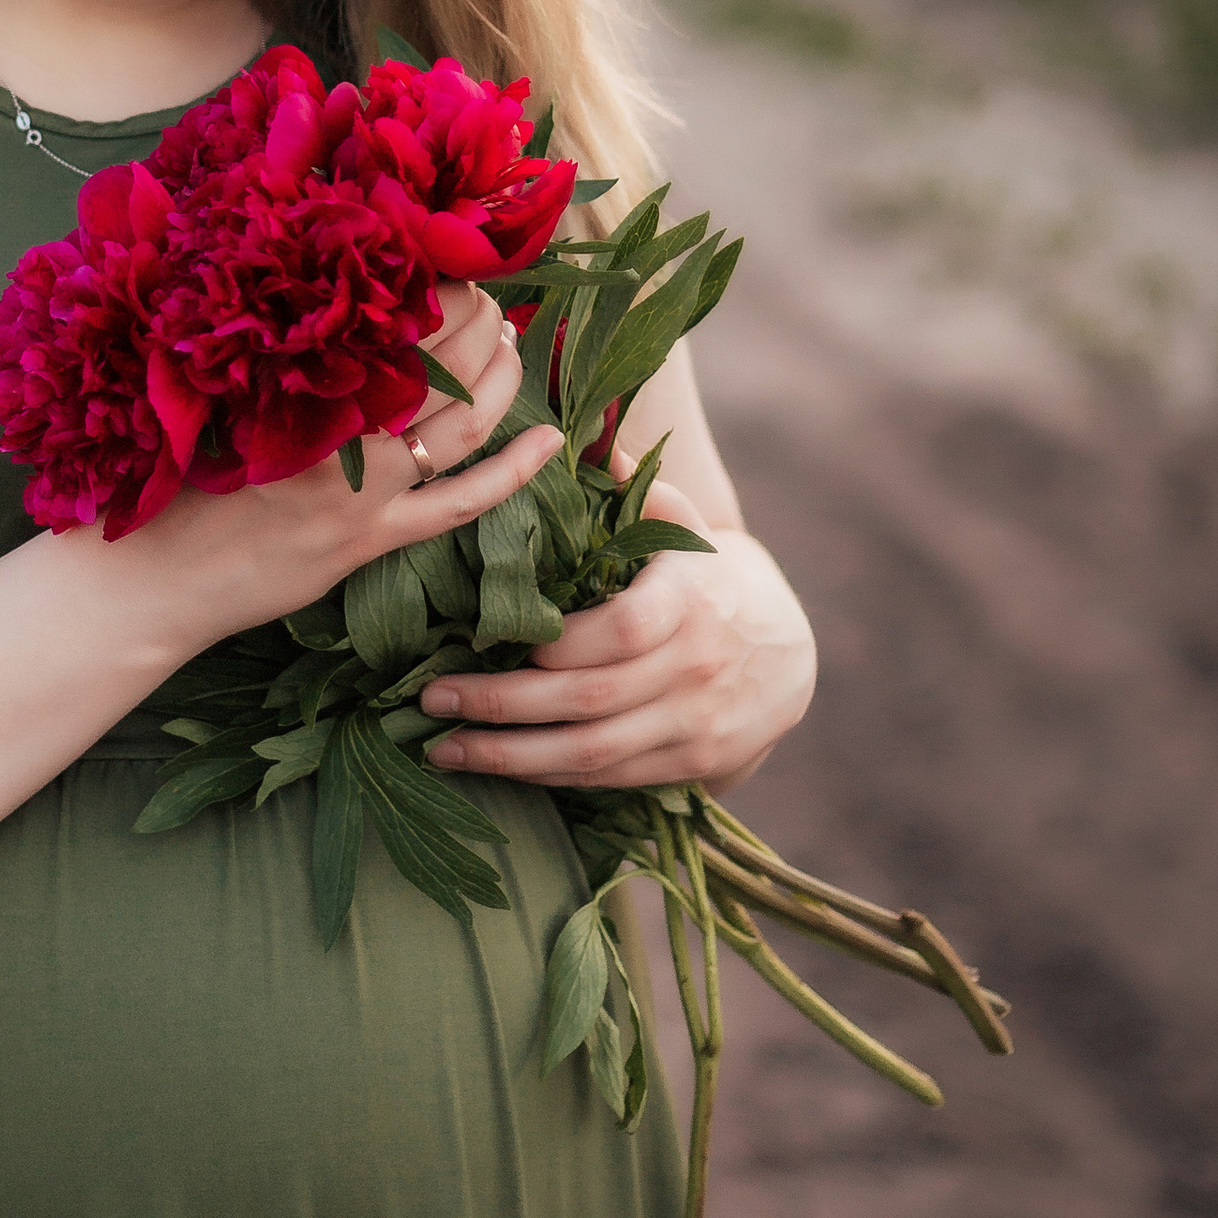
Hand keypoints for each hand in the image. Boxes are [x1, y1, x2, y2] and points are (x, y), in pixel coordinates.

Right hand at [107, 281, 562, 650]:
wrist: (151, 579)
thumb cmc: (168, 478)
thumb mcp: (212, 395)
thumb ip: (267, 358)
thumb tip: (310, 300)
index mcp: (298, 384)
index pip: (385, 315)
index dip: (425, 281)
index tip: (438, 254)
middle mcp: (341, 433)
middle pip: (436, 360)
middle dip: (473, 318)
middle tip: (484, 291)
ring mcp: (364, 493)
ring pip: (463, 423)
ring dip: (499, 376)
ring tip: (514, 340)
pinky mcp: (372, 540)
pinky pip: (462, 503)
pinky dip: (514, 471)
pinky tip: (551, 441)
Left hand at [419, 479, 816, 790]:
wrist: (786, 657)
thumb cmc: (708, 578)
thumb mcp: (683, 525)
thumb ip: (632, 486)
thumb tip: (576, 438)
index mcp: (689, 600)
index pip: (625, 629)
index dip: (561, 641)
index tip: (499, 633)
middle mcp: (693, 668)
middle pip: (588, 698)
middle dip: (500, 703)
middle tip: (431, 696)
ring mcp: (691, 724)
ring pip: (590, 753)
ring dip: (508, 756)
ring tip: (442, 747)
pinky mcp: (685, 764)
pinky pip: (604, 779)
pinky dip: (544, 775)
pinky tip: (494, 765)